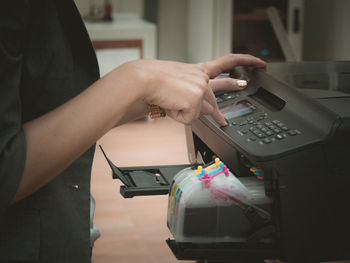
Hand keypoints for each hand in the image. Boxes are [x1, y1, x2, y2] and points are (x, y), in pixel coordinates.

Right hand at [120, 54, 265, 125]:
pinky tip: (168, 104)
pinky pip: (188, 119)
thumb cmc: (153, 82)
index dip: (242, 62)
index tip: (253, 62)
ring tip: (167, 101)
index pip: (224, 64)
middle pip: (222, 85)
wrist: (141, 80)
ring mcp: (201, 88)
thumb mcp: (178, 88)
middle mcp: (201, 77)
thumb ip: (197, 99)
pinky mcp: (196, 100)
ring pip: (198, 111)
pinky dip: (177, 116)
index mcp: (196, 71)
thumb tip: (210, 112)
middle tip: (244, 84)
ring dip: (182, 112)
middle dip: (234, 86)